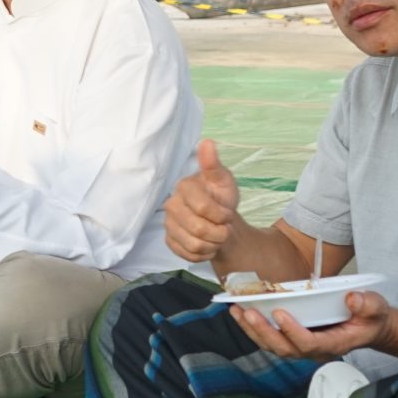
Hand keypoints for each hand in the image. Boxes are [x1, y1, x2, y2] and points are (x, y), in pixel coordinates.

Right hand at [164, 139, 241, 263]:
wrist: (220, 221)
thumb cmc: (221, 197)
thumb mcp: (224, 181)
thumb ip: (214, 165)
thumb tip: (207, 142)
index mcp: (184, 187)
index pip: (202, 207)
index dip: (220, 215)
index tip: (228, 214)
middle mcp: (171, 205)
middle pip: (198, 229)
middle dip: (219, 233)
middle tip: (225, 228)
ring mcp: (169, 224)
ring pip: (193, 244)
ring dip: (213, 245)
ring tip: (218, 237)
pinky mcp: (170, 241)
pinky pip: (187, 255)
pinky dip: (204, 254)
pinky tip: (208, 245)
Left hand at [230, 290, 394, 361]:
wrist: (368, 328)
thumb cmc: (371, 319)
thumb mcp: (377, 308)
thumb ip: (367, 305)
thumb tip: (352, 299)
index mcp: (334, 344)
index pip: (309, 343)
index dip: (293, 331)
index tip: (279, 313)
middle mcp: (315, 350)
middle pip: (285, 348)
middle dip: (263, 331)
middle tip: (247, 312)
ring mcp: (302, 347)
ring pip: (273, 346)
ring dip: (252, 330)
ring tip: (236, 311)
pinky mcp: (294, 340)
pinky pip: (271, 339)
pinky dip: (254, 327)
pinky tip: (240, 313)